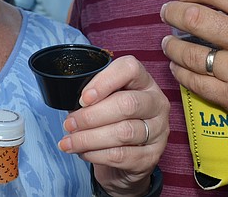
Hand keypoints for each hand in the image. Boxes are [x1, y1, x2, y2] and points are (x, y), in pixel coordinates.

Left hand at [57, 56, 168, 196]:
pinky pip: (122, 155)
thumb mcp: (106, 99)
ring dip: (89, 138)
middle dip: (91, 116)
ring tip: (70, 141)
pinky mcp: (152, 156)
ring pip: (123, 133)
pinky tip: (83, 152)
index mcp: (144, 81)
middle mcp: (156, 103)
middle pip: (127, 104)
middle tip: (70, 124)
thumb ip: (94, 95)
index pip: (130, 69)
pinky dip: (97, 154)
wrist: (129, 157)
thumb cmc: (114, 119)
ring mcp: (158, 130)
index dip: (104, 82)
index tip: (83, 98)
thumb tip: (72, 102)